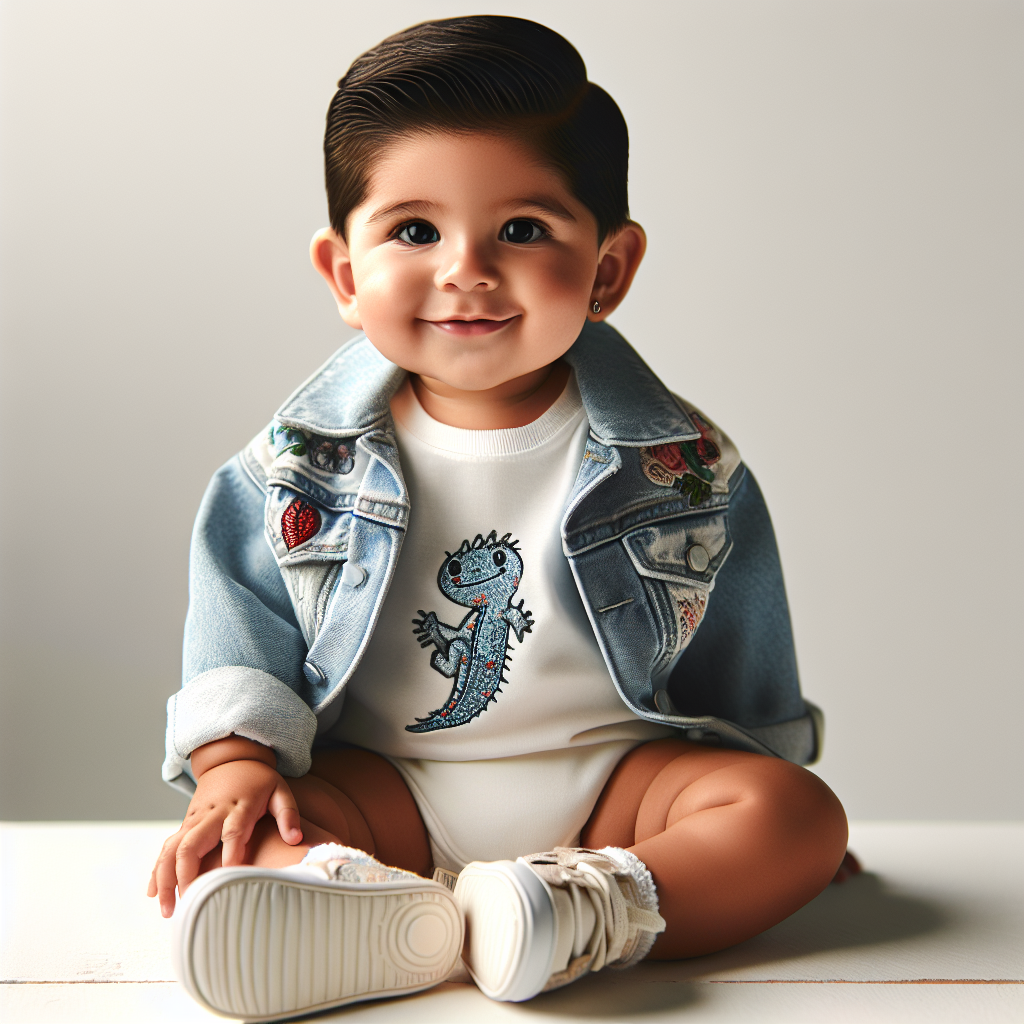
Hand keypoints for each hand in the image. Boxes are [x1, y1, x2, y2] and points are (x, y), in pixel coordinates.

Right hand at [147, 758, 301, 917]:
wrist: (231, 761)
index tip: (229, 876)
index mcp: (240, 806)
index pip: (233, 831)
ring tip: (168, 910)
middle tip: (190, 903)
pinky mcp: (185, 824)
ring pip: (172, 848)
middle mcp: (212, 814)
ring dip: (166, 879)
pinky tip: (153, 893)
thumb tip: (296, 838)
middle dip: (186, 875)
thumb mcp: (280, 790)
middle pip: (192, 844)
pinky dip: (157, 870)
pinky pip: (166, 847)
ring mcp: (195, 820)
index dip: (230, 853)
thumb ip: (288, 814)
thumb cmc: (259, 781)